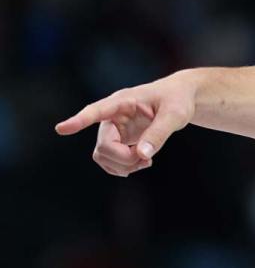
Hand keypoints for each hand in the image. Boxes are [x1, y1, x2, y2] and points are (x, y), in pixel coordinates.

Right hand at [54, 74, 196, 175]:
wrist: (180, 99)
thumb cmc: (178, 100)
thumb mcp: (175, 115)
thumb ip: (159, 133)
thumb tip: (142, 155)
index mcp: (123, 101)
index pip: (96, 111)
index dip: (79, 121)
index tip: (61, 129)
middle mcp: (111, 116)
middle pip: (104, 146)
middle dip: (124, 159)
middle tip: (148, 159)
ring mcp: (112, 129)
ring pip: (102, 156)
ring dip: (123, 166)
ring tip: (146, 161)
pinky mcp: (117, 140)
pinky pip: (108, 161)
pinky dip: (123, 168)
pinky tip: (142, 162)